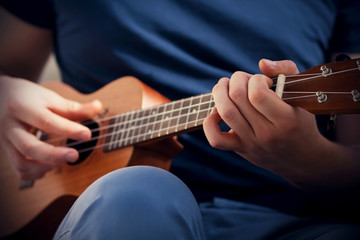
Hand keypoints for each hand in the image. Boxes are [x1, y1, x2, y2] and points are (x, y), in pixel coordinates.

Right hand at [0, 76, 102, 180]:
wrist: (0, 95)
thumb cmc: (29, 97)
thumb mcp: (49, 97)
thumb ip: (73, 107)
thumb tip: (98, 107)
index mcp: (23, 108)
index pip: (46, 122)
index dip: (68, 130)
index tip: (88, 135)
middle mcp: (11, 126)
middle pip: (29, 147)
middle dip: (54, 155)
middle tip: (75, 156)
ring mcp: (6, 140)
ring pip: (21, 162)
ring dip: (45, 165)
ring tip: (63, 159)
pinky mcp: (6, 150)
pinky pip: (17, 169)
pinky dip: (35, 172)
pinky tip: (49, 167)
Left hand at [203, 59, 327, 181]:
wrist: (302, 158)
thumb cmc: (300, 119)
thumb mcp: (302, 94)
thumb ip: (286, 70)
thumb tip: (261, 63)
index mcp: (286, 120)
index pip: (257, 94)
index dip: (255, 80)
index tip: (263, 81)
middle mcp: (267, 134)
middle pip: (237, 98)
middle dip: (236, 80)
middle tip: (242, 79)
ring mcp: (252, 143)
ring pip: (225, 113)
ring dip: (220, 92)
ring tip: (224, 85)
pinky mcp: (240, 149)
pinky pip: (216, 139)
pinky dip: (210, 122)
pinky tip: (217, 111)